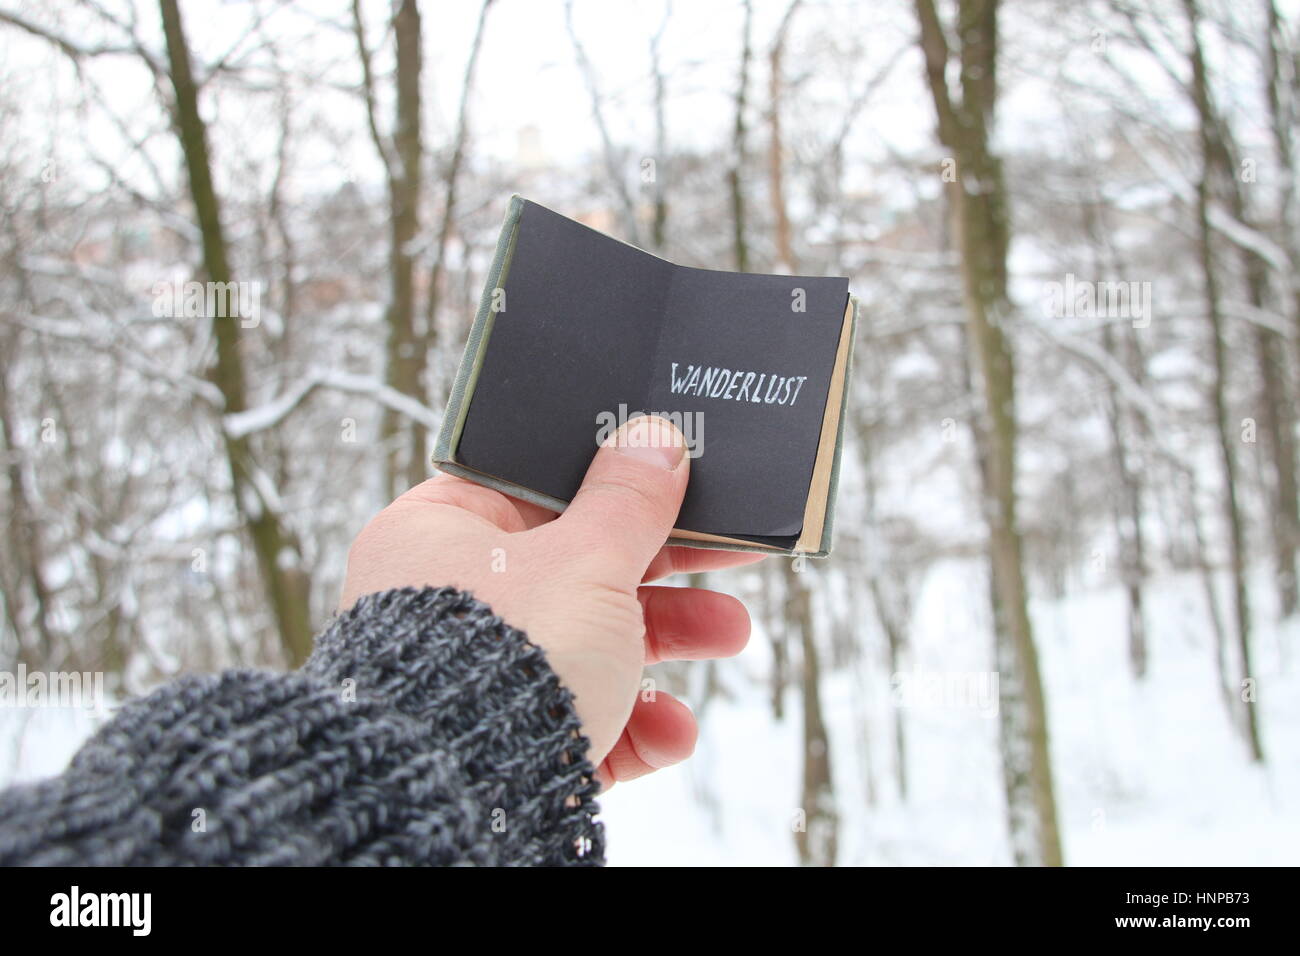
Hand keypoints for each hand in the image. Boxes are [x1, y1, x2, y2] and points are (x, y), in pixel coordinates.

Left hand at [340, 415, 762, 787]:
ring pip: (593, 642)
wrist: (469, 796)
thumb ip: (628, 501)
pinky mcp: (511, 739)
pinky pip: (584, 715)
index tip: (673, 478)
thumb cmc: (504, 657)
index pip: (533, 487)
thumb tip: (653, 440)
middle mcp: (452, 600)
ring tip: (731, 634)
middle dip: (667, 567)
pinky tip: (671, 729)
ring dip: (671, 639)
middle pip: (578, 565)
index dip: (610, 480)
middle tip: (732, 552)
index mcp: (440, 533)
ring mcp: (481, 673)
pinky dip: (637, 720)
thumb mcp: (585, 560)